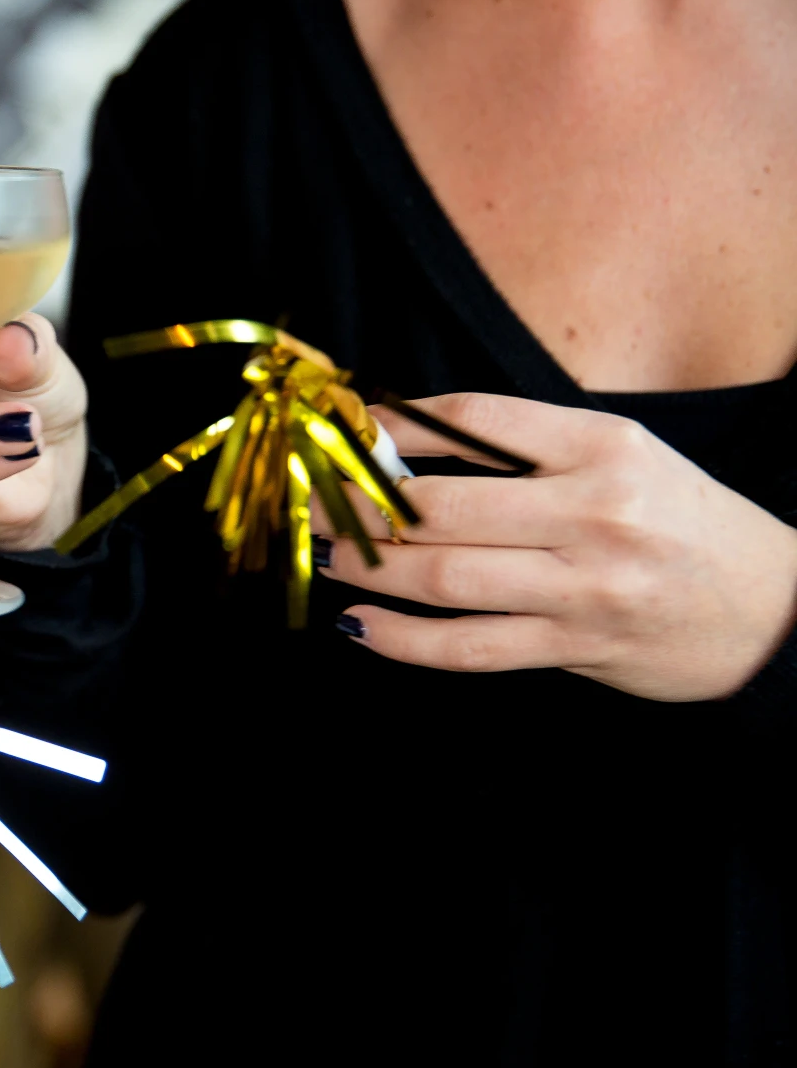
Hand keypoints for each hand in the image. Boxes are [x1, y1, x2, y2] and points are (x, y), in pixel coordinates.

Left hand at [316, 393, 796, 700]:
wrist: (774, 608)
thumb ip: (526, 450)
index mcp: (604, 446)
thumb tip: (404, 443)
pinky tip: (360, 625)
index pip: (475, 420)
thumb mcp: (622, 458)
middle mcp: (597, 512)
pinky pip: (470, 647)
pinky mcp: (579, 647)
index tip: (345, 428)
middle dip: (363, 506)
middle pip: (445, 506)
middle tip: (317, 501)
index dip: (394, 424)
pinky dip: (403, 640)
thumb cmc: (680, 522)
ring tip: (326, 554)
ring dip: (370, 569)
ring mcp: (587, 586)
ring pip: (448, 579)